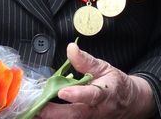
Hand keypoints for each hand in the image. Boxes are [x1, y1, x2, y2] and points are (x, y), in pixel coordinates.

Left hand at [36, 43, 155, 118]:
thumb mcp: (104, 68)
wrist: (128, 104)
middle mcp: (96, 111)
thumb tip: (71, 48)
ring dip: (51, 116)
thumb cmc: (115, 84)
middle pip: (75, 115)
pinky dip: (54, 117)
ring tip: (32, 111)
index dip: (77, 94)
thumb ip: (86, 61)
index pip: (91, 95)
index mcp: (105, 94)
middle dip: (54, 113)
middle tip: (36, 108)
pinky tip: (40, 114)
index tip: (62, 92)